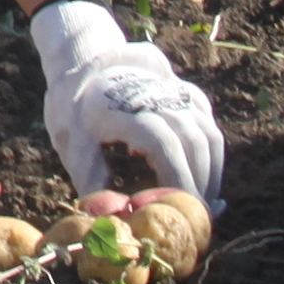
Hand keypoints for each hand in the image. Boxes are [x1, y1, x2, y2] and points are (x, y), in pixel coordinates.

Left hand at [27, 0, 225, 207]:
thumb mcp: (70, 141)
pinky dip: (213, 158)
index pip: (164, 147)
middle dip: (199, 186)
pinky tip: (204, 182)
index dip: (177, 180)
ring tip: (201, 206)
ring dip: (210, 174)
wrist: (89, 62)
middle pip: (194, 144)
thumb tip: (111, 214)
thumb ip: (90, 178)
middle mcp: (158, 97)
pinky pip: (210, 128)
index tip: (179, 211)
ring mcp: (177, 93)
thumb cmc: (76, 107)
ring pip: (209, 137)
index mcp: (125, 108)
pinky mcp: (189, 94)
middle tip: (195, 220)